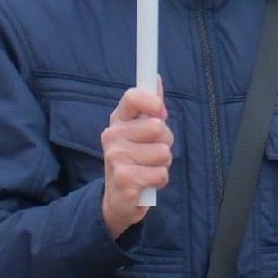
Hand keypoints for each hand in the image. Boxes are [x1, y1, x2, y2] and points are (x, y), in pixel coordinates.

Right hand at [100, 87, 172, 235]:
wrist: (118, 198)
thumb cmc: (135, 159)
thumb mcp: (142, 132)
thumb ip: (151, 107)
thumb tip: (155, 79)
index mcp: (118, 120)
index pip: (133, 97)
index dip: (153, 102)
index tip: (160, 112)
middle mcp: (112, 136)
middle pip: (158, 128)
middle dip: (165, 142)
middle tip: (152, 152)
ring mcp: (115, 158)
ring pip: (163, 153)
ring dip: (163, 164)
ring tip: (147, 168)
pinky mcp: (124, 180)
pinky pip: (161, 174)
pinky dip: (160, 180)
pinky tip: (145, 183)